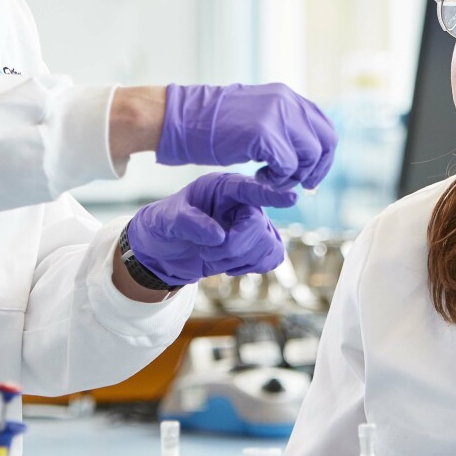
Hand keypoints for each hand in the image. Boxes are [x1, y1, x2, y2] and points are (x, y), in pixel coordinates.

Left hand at [126, 173, 295, 284]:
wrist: (165, 250)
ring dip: (240, 260)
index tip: (291, 198)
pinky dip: (252, 267)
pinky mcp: (256, 246)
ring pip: (268, 245)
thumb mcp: (166, 220)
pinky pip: (272, 258)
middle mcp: (243, 203)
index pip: (250, 188)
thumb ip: (189, 222)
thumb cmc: (164, 225)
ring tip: (213, 256)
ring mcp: (252, 225)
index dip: (271, 194)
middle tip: (206, 251)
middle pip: (259, 226)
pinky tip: (230, 265)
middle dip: (234, 247)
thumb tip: (220, 236)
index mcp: (223, 188)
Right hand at [157, 84, 337, 189]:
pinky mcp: (263, 133)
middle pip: (326, 142)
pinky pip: (288, 166)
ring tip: (268, 178)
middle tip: (297, 184)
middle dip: (315, 169)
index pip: (325, 127)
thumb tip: (308, 150)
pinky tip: (258, 177)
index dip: (323, 156)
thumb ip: (282, 125)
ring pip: (310, 156)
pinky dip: (277, 180)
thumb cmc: (213, 125)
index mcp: (287, 96)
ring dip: (293, 176)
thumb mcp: (256, 116)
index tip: (309, 175)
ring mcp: (276, 115)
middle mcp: (286, 101)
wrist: (181, 120)